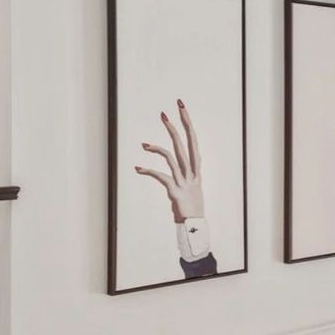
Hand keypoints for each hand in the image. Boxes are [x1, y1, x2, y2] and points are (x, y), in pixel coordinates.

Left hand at [134, 99, 205, 222]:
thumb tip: (178, 165)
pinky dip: (148, 172)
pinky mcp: (175, 192)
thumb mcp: (192, 186)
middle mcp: (192, 172)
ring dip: (157, 149)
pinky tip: (138, 168)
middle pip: (184, 144)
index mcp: (196, 169)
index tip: (181, 108)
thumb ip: (186, 174)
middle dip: (175, 127)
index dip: (187, 123)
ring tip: (144, 144)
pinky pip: (161, 177)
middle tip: (166, 113)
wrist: (196, 226)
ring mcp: (184, 182)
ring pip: (172, 158)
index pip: (193, 140)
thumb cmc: (191, 207)